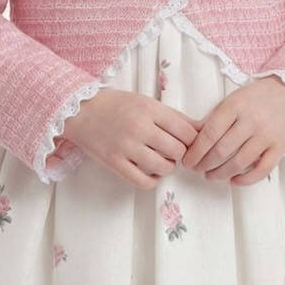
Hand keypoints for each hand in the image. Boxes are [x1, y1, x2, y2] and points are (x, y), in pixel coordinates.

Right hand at [57, 88, 202, 188]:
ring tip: (161, 161)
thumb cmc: (117, 105)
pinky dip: (152, 181)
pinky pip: (143, 182)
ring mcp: (126, 146)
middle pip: (178, 151)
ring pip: (163, 167)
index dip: (192, 141)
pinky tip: (150, 172)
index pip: (187, 131)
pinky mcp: (114, 162)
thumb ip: (174, 117)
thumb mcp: (147, 102)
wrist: (81, 110)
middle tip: (172, 152)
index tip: (186, 142)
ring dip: (167, 167)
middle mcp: (139, 127)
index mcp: (150, 109)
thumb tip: (203, 129)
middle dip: (180, 154)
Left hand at [179, 77, 284, 184]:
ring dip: (220, 174)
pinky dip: (245, 180)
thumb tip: (192, 139)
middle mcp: (251, 121)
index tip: (187, 161)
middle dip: (204, 164)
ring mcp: (267, 135)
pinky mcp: (280, 147)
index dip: (195, 151)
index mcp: (235, 106)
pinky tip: (233, 181)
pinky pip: (261, 170)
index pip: (209, 134)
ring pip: (239, 162)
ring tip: (210, 175)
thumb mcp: (233, 99)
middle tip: (196, 169)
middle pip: (221, 150)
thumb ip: (214, 118)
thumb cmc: (258, 97)